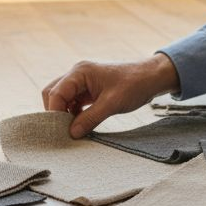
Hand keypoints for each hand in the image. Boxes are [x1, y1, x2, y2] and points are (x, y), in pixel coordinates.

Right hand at [42, 53, 180, 137]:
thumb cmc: (134, 85)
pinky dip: (73, 112)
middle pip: (53, 93)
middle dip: (56, 112)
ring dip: (64, 113)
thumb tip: (71, 133)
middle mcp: (78, 74)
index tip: (59, 130)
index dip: (54, 112)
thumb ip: (90, 118)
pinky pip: (73, 101)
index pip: (55, 93)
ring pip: (62, 98)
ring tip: (72, 129)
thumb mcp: (112, 104)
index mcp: (80, 72)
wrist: (152, 78)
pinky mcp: (89, 89)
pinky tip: (80, 124)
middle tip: (63, 130)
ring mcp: (83, 81)